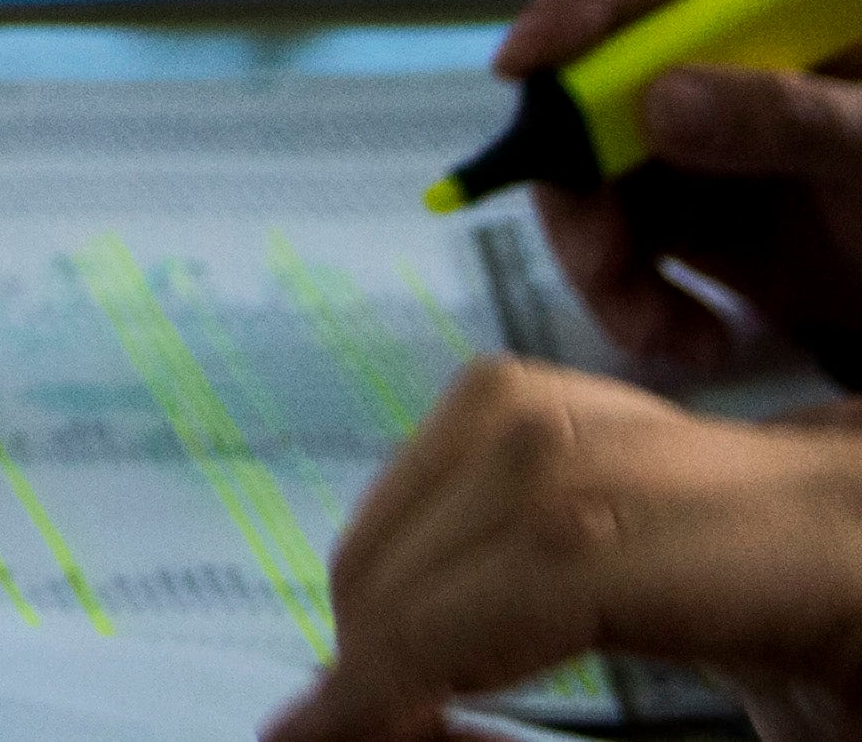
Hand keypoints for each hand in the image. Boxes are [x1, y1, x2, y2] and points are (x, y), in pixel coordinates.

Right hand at [266, 360, 861, 741]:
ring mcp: (765, 449)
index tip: (317, 735)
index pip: (576, 544)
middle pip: (520, 455)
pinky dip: (447, 510)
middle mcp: (801, 468)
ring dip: (402, 543)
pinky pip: (532, 424)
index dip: (419, 638)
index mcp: (845, 553)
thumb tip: (414, 741)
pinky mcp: (730, 463)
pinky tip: (441, 604)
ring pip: (506, 417)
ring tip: (378, 671)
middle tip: (336, 723)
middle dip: (392, 596)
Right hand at [498, 0, 861, 375]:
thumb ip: (789, 117)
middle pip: (595, 89)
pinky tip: (691, 341)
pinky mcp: (678, 214)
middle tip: (599, 261)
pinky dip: (632, 299)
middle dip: (578, 181)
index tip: (521, 66)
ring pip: (588, 177)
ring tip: (658, 332)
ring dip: (602, 262)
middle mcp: (711, 67)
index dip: (584, 10)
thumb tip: (655, 103)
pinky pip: (615, 243)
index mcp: (770, 15)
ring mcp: (688, 142)